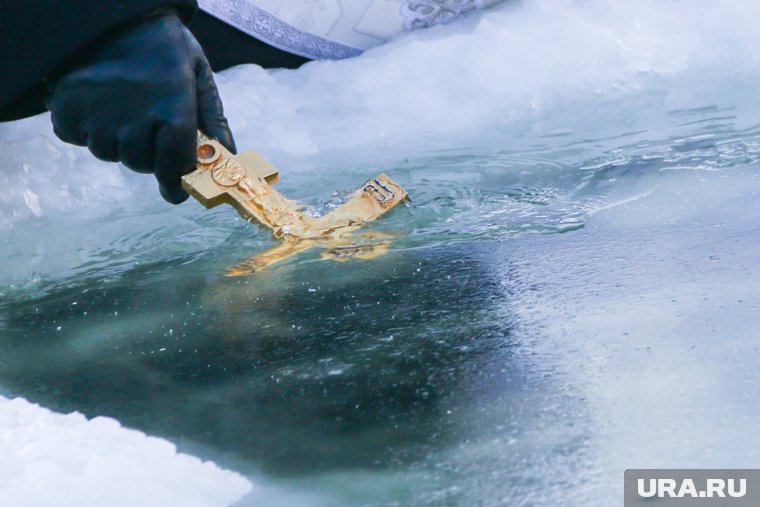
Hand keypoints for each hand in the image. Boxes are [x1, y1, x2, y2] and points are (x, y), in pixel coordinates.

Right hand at [45, 11, 235, 202]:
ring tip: (122, 107)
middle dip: (148, 154)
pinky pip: (77, 137)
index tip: (176, 192)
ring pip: (108, 153)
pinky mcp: (66, 109)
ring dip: (117, 140)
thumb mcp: (198, 72)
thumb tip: (229, 155)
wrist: (109, 11)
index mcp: (172, 109)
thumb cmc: (162, 43)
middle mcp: (134, 119)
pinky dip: (86, 127)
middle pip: (140, 164)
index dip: (176, 182)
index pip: (174, 166)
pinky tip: (98, 103)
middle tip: (148, 128)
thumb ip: (213, 117)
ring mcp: (98, 116)